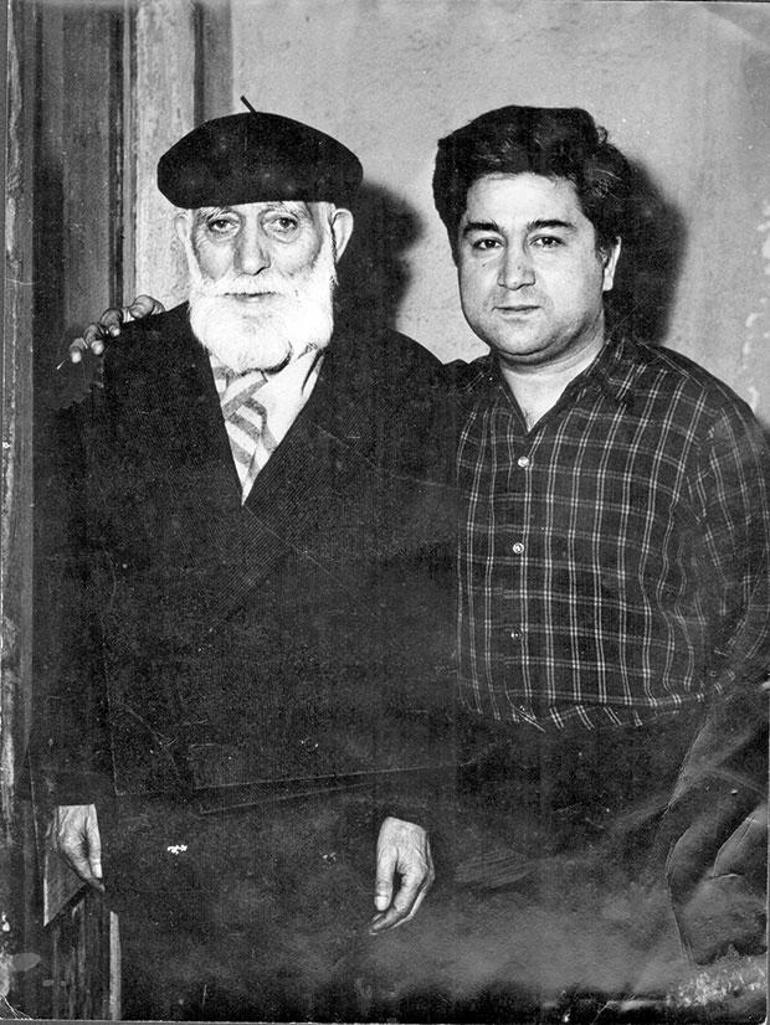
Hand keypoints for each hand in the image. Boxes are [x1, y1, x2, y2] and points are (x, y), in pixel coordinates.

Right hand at [48, 804, 104, 892]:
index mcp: (68, 847)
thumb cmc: (83, 805)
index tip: (102, 888)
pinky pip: (66, 852)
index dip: (94, 882)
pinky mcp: (54, 838)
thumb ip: (96, 851)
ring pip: (71, 861)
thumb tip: (98, 872)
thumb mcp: (94, 828)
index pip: (82, 872)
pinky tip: (85, 854)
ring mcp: (54, 843)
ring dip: (83, 865)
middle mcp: (58, 847)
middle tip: (102, 881)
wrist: (72, 791)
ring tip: (96, 869)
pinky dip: (76, 856)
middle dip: (89, 875)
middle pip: (76, 868)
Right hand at [68, 294, 164, 363]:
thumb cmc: (157, 325)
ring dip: (81, 347)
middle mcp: (107, 328)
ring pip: (85, 340)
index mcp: (120, 317)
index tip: (116, 333)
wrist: (163, 342)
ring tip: (79, 356)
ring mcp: (103, 341)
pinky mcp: (102, 354)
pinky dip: (75, 352)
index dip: (112, 324)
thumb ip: (145, 305)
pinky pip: (83, 352)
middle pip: (94, 329)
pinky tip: (74, 360)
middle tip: (98, 348)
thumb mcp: (155, 311)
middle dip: (94, 338)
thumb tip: (133, 312)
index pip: (112, 317)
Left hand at [369, 816, 433, 933]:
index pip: (401, 908)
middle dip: (392, 922)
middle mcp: (426, 880)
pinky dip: (404, 904)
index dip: (386, 921)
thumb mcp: (385, 855)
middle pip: (410, 911)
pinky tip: (392, 904)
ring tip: (380, 919)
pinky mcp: (426, 873)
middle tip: (374, 929)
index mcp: (417, 877)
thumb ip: (383, 882)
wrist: (411, 812)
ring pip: (414, 904)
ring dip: (397, 914)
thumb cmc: (397, 831)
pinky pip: (415, 895)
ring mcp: (428, 877)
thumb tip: (380, 907)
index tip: (372, 928)